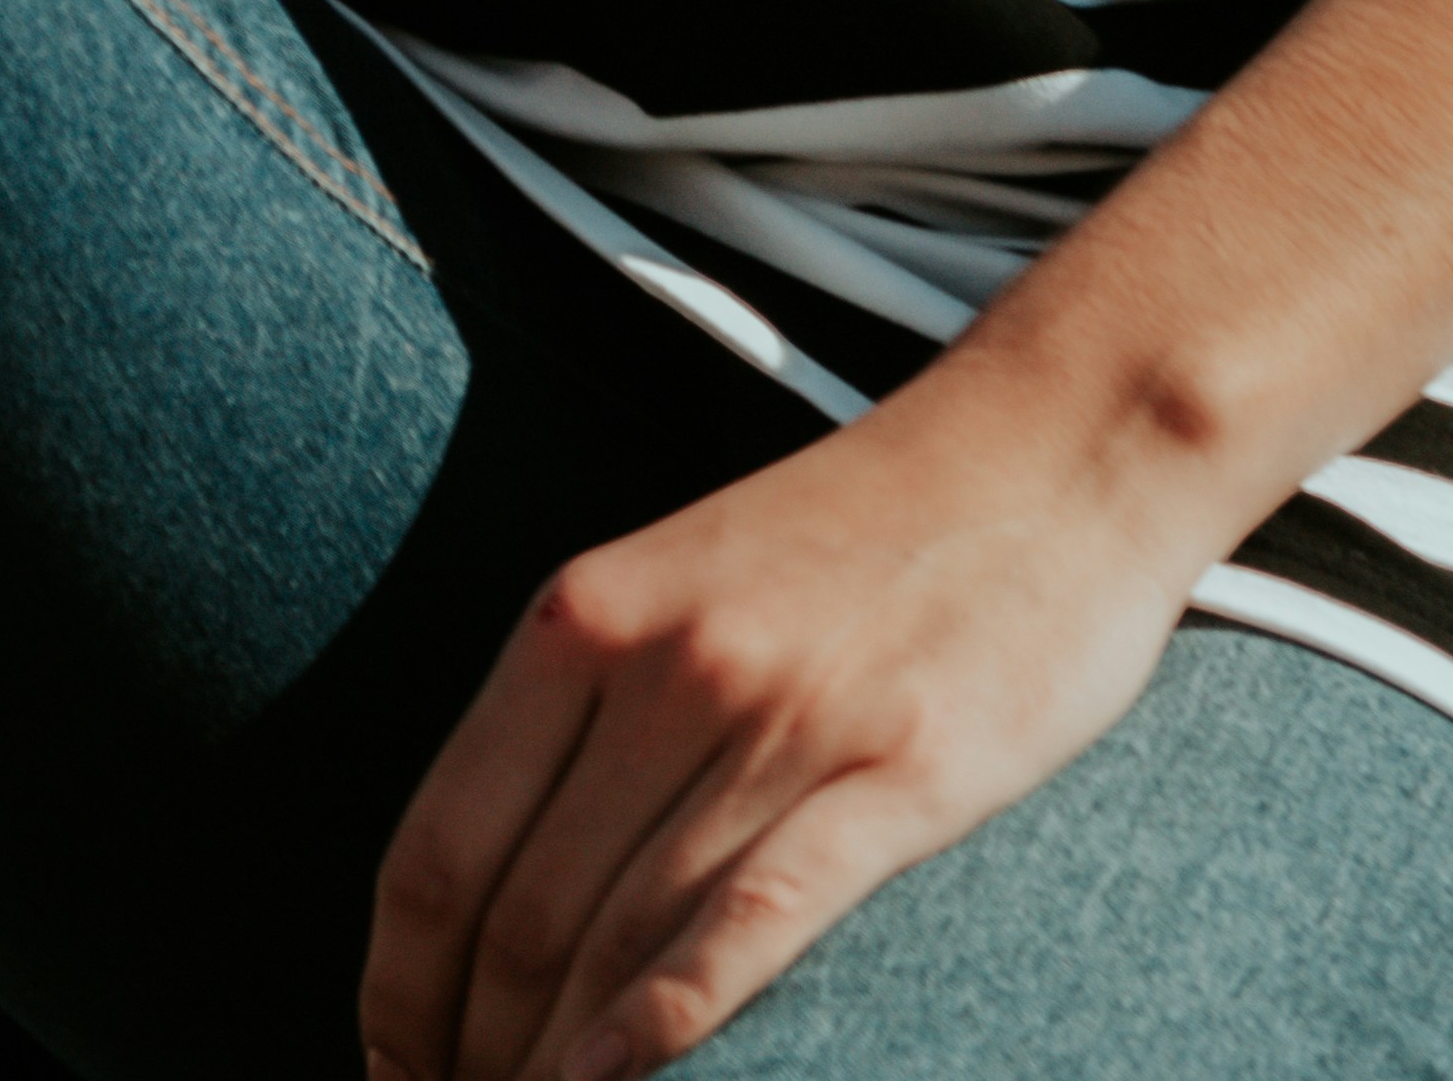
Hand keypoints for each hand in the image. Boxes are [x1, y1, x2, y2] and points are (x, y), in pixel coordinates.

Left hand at [358, 372, 1212, 1080]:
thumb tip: (499, 865)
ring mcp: (781, 718)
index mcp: (590, 612)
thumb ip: (592, 697)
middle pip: (521, 917)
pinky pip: (756, 915)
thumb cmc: (872, 524)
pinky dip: (670, 1021)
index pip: (439, 843)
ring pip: (620, 940)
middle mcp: (665, 662)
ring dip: (554, 1066)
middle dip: (471, 1055)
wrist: (1061, 435)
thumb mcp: (687, 573)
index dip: (397, 988)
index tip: (391, 1066)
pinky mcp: (901, 770)